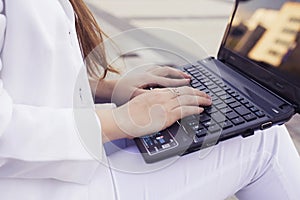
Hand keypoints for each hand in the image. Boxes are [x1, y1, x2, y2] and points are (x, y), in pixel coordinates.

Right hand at [97, 86, 211, 141]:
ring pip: (188, 99)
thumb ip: (153, 103)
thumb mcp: (141, 104)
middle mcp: (162, 96)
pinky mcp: (167, 116)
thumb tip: (160, 108)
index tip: (194, 91)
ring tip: (208, 101)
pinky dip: (195, 109)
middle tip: (206, 95)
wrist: (121, 120)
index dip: (188, 89)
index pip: (176, 89)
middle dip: (198, 93)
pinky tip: (201, 109)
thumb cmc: (127, 115)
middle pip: (185, 91)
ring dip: (200, 99)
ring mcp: (165, 105)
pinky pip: (185, 110)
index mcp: (156, 93)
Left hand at [111, 65, 191, 104]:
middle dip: (180, 74)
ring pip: (163, 69)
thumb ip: (148, 95)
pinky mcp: (142, 74)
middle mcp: (148, 73)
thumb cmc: (120, 94)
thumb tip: (161, 96)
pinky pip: (157, 69)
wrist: (108, 89)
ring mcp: (145, 72)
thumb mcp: (134, 96)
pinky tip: (167, 74)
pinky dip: (165, 71)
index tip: (189, 84)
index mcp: (147, 79)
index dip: (179, 83)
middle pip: (168, 71)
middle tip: (190, 78)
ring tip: (182, 75)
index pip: (167, 80)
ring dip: (174, 71)